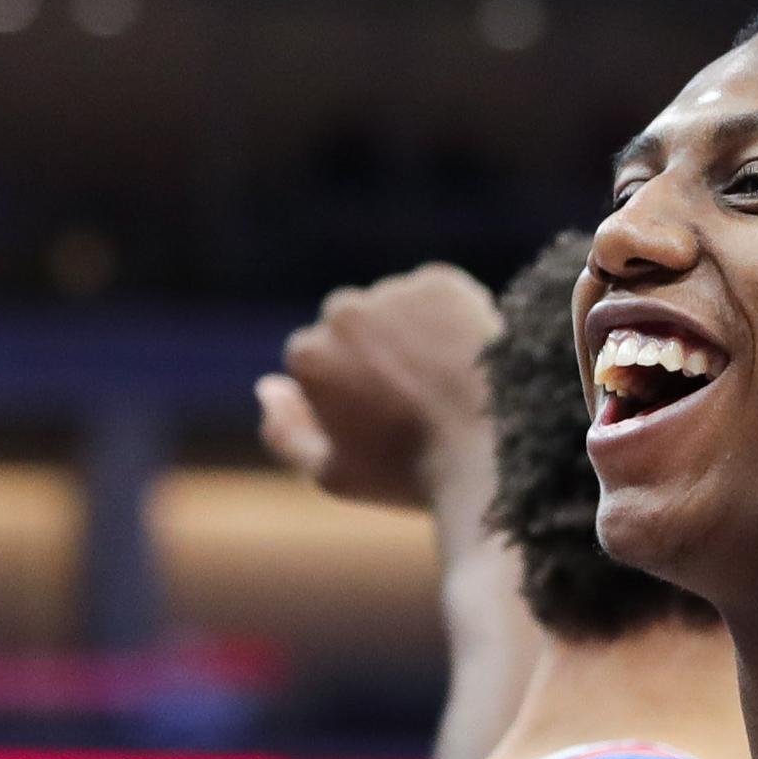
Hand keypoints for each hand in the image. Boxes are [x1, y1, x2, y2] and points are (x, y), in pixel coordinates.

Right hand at [255, 263, 501, 511]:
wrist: (489, 454)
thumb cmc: (408, 474)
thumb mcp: (333, 474)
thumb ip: (285, 432)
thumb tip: (268, 387)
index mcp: (306, 355)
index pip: (318, 361)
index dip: (349, 392)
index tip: (383, 419)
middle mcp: (341, 312)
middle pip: (352, 326)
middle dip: (374, 353)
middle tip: (417, 399)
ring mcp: (391, 293)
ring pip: (395, 308)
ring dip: (411, 334)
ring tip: (444, 383)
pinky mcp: (441, 283)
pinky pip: (437, 297)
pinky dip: (449, 320)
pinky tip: (465, 361)